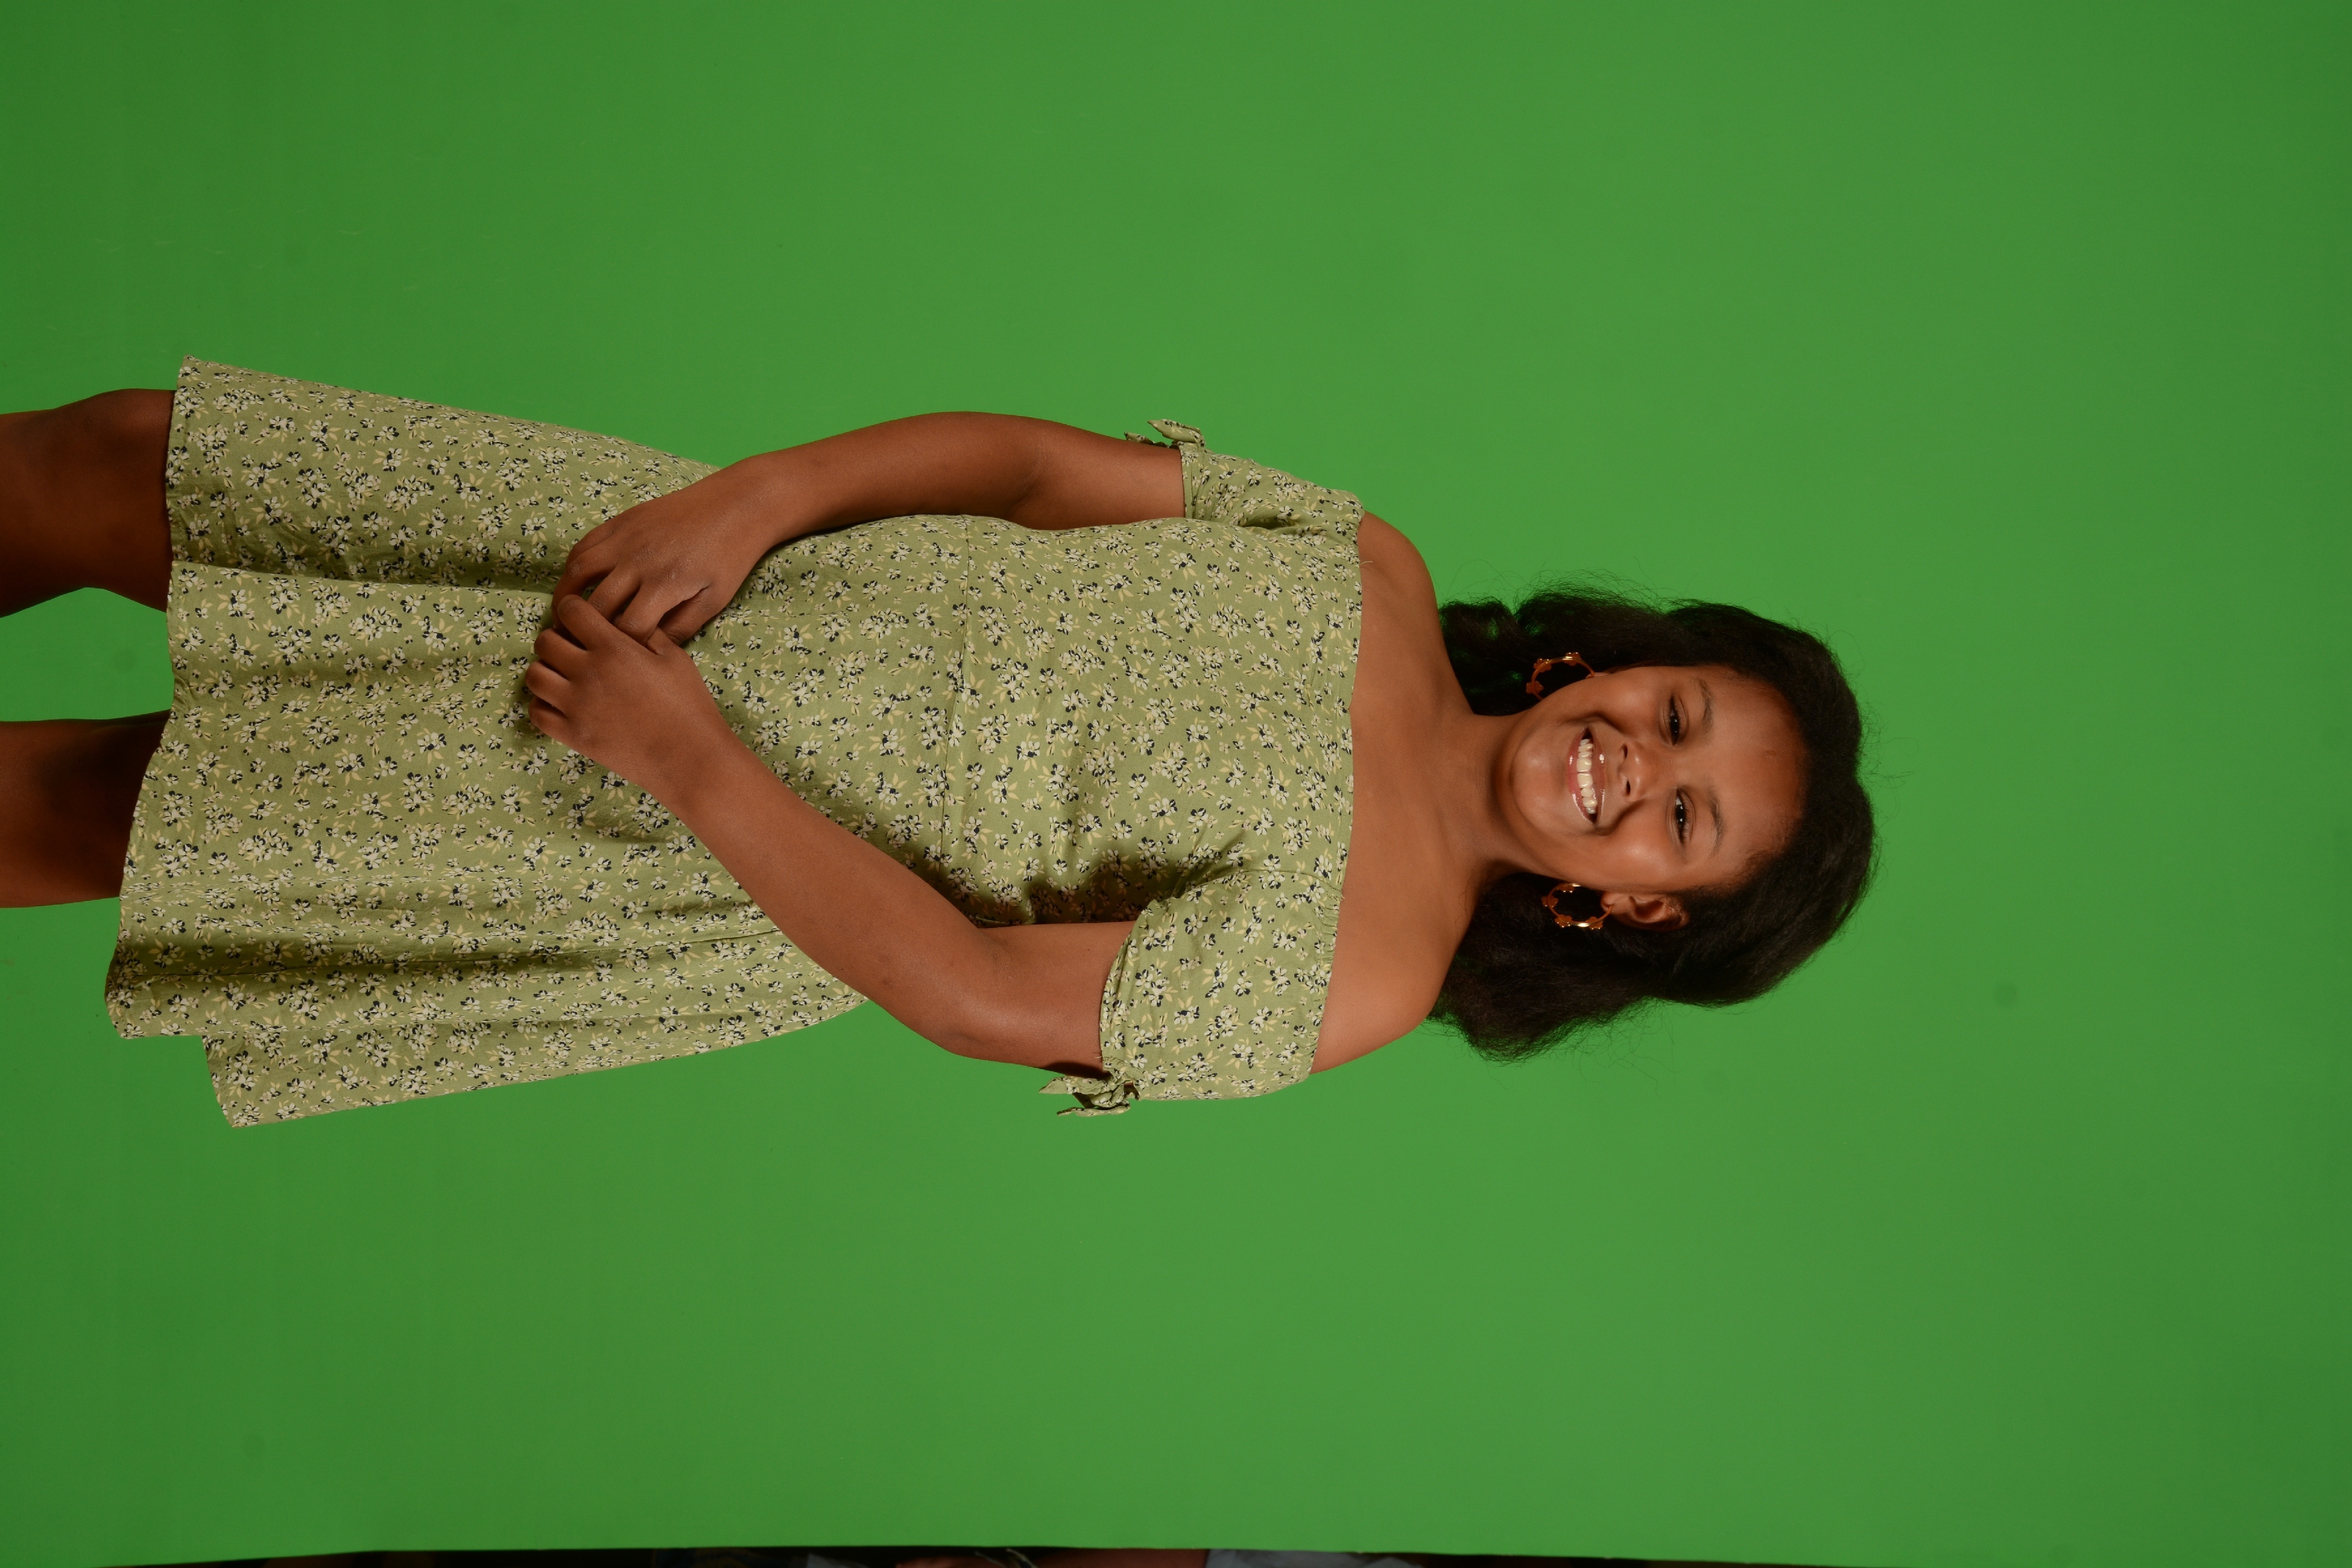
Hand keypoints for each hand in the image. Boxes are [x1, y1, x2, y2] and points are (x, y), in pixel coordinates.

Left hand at [524, 593, 741, 802]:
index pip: (570, 610)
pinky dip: (544, 704)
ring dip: (546, 670)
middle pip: (545, 641)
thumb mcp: (674, 658)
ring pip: (534, 675)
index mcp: (614, 649)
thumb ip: (646, 634)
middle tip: (572, 647)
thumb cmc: (689, 705)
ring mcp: (576, 706)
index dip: (573, 609)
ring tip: (564, 676)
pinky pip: (537, 712)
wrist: (689, 758)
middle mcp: (588, 673)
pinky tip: (562, 703)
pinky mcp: (573, 735)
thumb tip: (624, 621)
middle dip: (556, 638)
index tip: (580, 617)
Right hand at [551, 459, 791, 643]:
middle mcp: (639, 561)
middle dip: (586, 629)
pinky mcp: (620, 522)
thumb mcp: (714, 600)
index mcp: (666, 584)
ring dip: (567, 598)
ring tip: (565, 617)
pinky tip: (576, 585)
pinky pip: (584, 546)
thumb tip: (649, 650)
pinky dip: (573, 568)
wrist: (732, 506)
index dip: (622, 647)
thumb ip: (682, 627)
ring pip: (579, 572)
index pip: (629, 628)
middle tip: (580, 645)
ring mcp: (625, 538)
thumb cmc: (728, 557)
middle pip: (597, 605)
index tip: (621, 656)